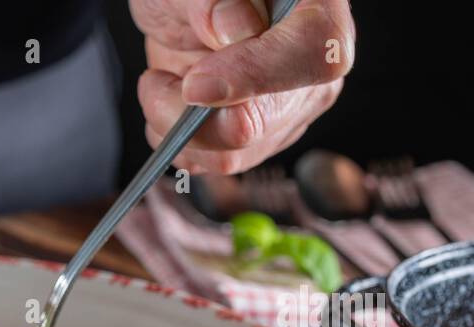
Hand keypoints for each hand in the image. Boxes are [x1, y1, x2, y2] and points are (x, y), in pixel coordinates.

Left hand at [130, 0, 353, 173]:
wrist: (182, 8)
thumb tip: (238, 29)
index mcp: (316, 6)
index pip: (316, 52)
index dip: (254, 74)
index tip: (195, 82)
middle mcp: (313, 64)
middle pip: (262, 121)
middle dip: (191, 113)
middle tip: (157, 80)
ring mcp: (288, 108)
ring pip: (233, 155)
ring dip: (176, 128)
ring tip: (161, 83)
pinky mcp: (259, 139)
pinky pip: (214, 163)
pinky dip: (177, 143)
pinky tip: (170, 105)